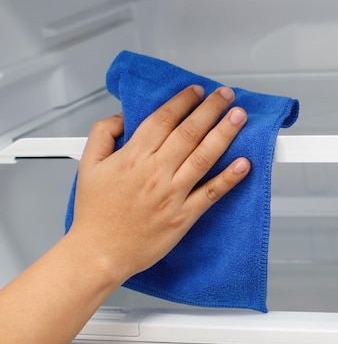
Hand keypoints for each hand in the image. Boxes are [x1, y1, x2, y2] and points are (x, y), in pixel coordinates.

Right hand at [66, 85, 249, 283]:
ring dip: (224, 134)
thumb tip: (122, 117)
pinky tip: (244, 164)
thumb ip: (103, 134)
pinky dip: (229, 178)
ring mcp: (172, 194)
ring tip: (238, 117)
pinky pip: (210, 193)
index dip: (183, 101)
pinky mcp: (183, 216)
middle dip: (210, 109)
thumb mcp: (87, 165)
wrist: (99, 252)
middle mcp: (155, 172)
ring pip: (203, 156)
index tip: (196, 91)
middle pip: (189, 132)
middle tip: (225, 95)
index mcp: (133, 156)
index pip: (163, 119)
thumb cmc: (95, 213)